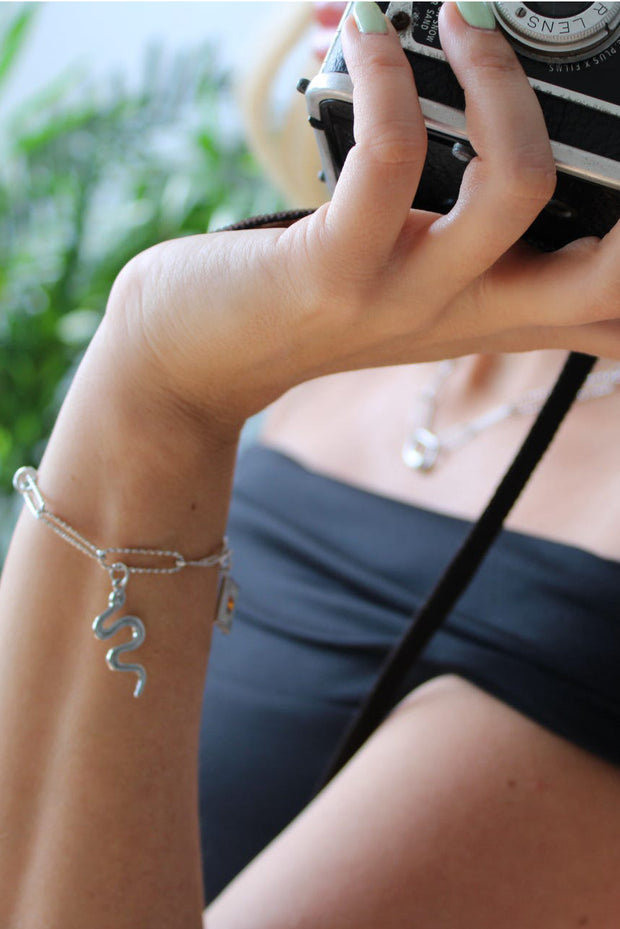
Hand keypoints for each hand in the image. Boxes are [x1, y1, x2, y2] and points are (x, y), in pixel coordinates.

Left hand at [108, 2, 619, 429]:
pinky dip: (390, 76)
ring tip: (467, 21)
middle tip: (605, 96)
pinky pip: (392, 155)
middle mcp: (468, 313)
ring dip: (503, 80)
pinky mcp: (334, 272)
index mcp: (494, 312)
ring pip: (519, 188)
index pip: (612, 313)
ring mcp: (404, 297)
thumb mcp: (408, 281)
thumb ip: (466, 244)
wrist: (195, 358)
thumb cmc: (302, 301)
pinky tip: (370, 33)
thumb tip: (497, 161)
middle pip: (610, 277)